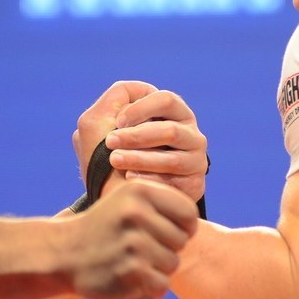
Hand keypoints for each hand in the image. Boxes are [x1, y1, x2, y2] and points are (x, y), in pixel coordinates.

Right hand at [65, 180, 197, 298]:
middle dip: (166, 249)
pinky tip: (130, 279)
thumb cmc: (104, 228)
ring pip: (173, 264)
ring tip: (132, 262)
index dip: (183, 228)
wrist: (63, 253)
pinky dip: (149, 288)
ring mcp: (133, 243)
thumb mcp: (127, 200)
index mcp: (140, 190)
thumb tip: (193, 224)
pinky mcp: (130, 271)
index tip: (164, 233)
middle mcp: (137, 213)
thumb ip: (161, 205)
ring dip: (157, 270)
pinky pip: (161, 285)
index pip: (188, 213)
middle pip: (182, 241)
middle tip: (139, 249)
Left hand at [74, 81, 207, 204]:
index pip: (165, 99)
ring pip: (171, 159)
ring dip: (139, 157)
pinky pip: (174, 181)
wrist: (121, 201)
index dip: (140, 108)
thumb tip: (130, 96)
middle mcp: (189, 133)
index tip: (118, 121)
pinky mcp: (194, 184)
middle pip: (170, 130)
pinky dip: (149, 179)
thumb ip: (114, 101)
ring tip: (115, 160)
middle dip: (136, 135)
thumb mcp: (104, 123)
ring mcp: (195, 159)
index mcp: (173, 113)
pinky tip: (130, 179)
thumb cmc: (111, 155)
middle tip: (110, 142)